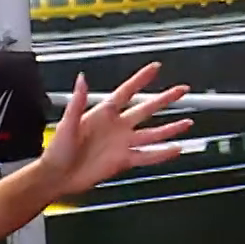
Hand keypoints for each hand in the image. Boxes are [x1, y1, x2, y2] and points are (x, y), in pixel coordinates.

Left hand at [39, 62, 192, 195]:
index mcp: (103, 113)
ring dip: (169, 128)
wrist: (57, 175)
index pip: (127, 92)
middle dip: (164, 99)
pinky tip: (176, 149)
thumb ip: (78, 101)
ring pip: (152, 134)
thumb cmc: (57, 150)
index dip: (141, 79)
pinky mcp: (123, 161)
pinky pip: (147, 156)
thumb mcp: (67, 122)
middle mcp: (117, 126)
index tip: (155, 68)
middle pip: (146, 109)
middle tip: (181, 90)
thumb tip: (81, 79)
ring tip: (187, 122)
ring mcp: (122, 144)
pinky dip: (162, 154)